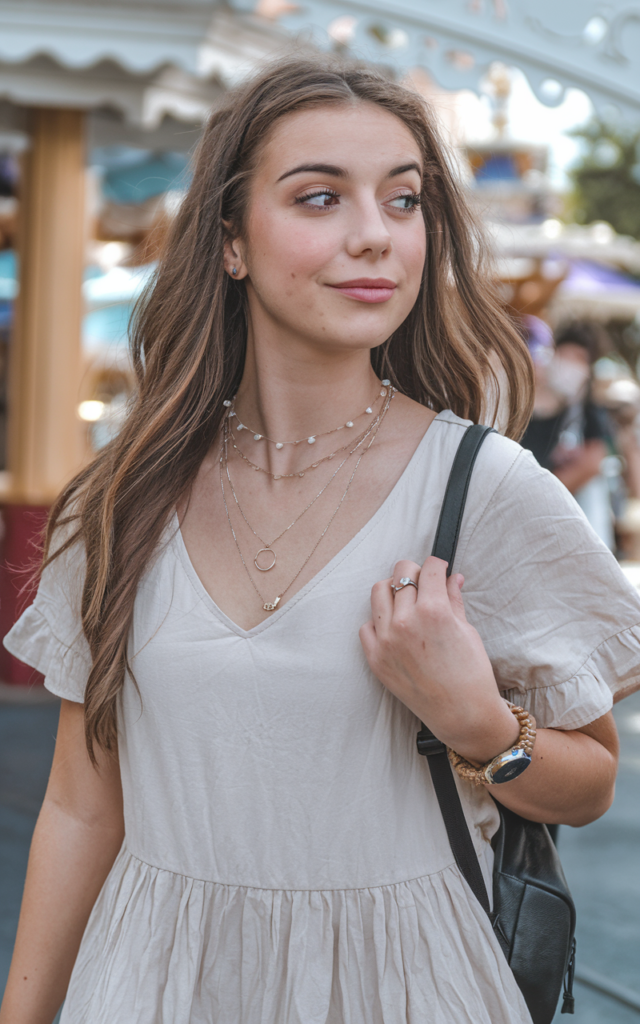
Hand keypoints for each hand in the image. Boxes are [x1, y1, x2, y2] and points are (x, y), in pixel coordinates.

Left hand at [359, 556, 518, 763]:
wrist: (462, 714)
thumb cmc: (471, 675)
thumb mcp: (467, 631)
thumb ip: (454, 600)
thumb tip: (452, 578)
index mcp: (433, 611)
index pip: (428, 569)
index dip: (436, 565)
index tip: (439, 568)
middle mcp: (405, 622)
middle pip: (401, 574)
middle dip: (415, 574)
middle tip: (425, 585)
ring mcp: (386, 640)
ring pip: (378, 592)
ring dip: (394, 591)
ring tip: (407, 602)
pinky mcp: (375, 658)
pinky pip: (367, 626)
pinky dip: (380, 622)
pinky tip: (395, 629)